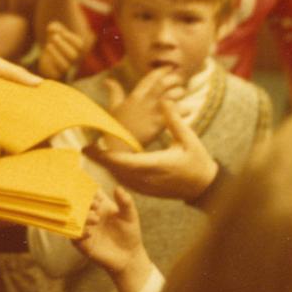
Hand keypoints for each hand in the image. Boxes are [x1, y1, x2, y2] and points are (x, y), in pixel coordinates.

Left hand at [37, 20, 86, 79]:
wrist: (48, 50)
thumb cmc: (54, 36)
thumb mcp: (54, 28)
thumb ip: (54, 27)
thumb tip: (52, 29)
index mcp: (77, 48)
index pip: (79, 45)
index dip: (70, 38)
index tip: (60, 32)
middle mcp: (73, 59)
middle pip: (73, 56)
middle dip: (63, 45)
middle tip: (54, 37)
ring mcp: (64, 67)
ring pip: (65, 66)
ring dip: (56, 55)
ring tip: (48, 45)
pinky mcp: (55, 73)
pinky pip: (55, 74)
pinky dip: (49, 64)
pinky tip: (44, 54)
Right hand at [75, 187, 145, 272]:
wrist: (129, 256)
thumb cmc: (130, 233)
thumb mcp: (130, 216)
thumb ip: (125, 202)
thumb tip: (118, 188)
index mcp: (99, 204)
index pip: (89, 192)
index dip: (88, 188)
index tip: (91, 188)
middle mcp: (89, 214)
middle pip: (78, 204)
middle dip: (82, 202)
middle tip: (94, 204)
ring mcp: (85, 228)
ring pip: (74, 219)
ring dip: (82, 217)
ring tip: (95, 219)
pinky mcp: (83, 243)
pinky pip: (75, 236)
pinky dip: (80, 233)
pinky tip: (90, 233)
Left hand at [85, 101, 218, 200]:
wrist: (204, 187)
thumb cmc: (198, 161)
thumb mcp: (188, 138)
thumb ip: (174, 120)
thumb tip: (164, 100)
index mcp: (157, 164)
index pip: (125, 162)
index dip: (106, 156)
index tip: (92, 147)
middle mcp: (148, 179)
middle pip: (117, 171)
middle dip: (101, 160)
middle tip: (86, 148)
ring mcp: (147, 187)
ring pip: (119, 178)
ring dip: (107, 167)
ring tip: (94, 154)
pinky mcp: (147, 191)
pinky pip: (126, 183)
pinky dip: (116, 173)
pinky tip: (109, 164)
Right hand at [102, 68, 183, 147]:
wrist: (119, 146)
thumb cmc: (116, 127)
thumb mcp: (114, 107)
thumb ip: (114, 92)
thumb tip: (107, 80)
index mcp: (135, 96)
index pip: (150, 77)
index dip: (162, 70)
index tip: (170, 68)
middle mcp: (145, 102)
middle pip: (163, 83)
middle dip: (173, 79)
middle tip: (179, 80)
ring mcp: (152, 113)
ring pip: (171, 96)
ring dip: (179, 92)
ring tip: (183, 92)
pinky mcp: (158, 124)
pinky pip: (176, 113)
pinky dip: (184, 110)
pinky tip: (188, 109)